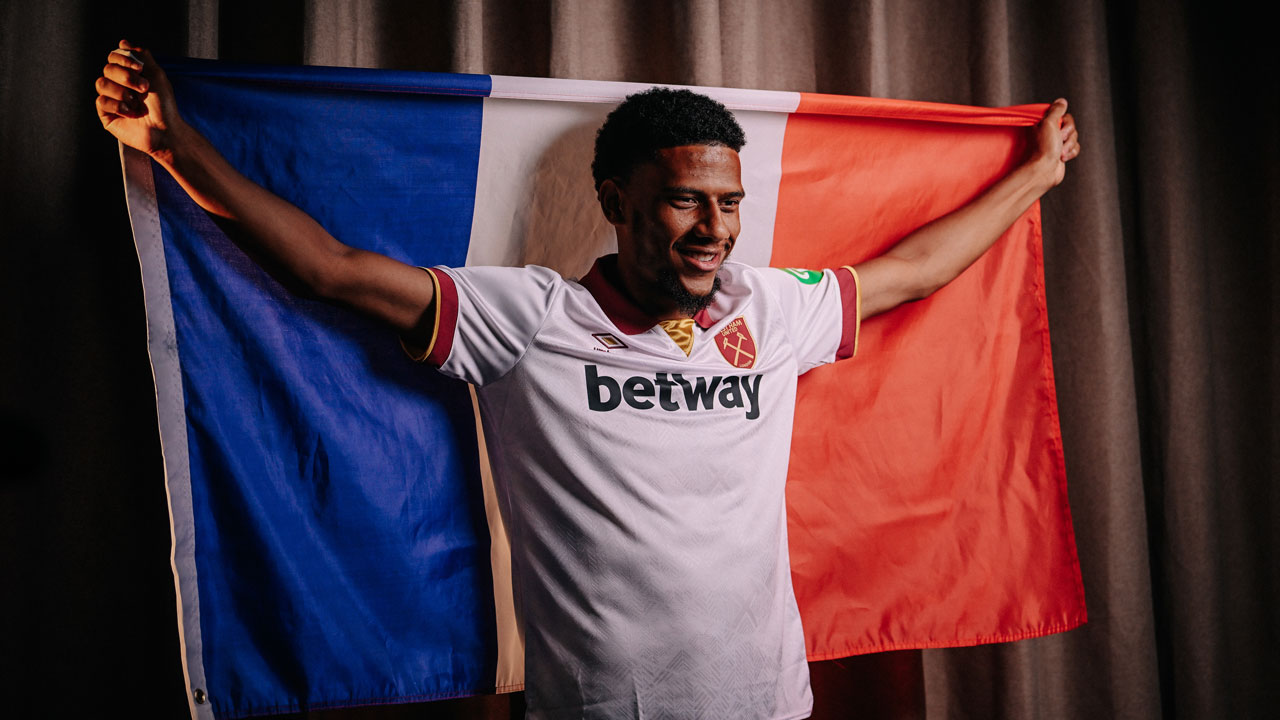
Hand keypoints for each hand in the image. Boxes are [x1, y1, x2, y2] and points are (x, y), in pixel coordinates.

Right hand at [95, 40, 181, 158]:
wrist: (165, 130)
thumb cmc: (164, 106)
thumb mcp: (156, 75)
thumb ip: (141, 56)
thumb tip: (123, 42)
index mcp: (129, 74)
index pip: (114, 56)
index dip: (123, 59)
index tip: (140, 68)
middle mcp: (118, 85)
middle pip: (107, 68)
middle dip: (127, 77)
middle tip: (144, 88)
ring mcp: (111, 99)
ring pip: (101, 83)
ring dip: (122, 93)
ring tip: (137, 104)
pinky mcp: (106, 114)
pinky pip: (101, 101)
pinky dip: (118, 106)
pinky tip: (131, 114)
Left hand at [1032, 98, 1080, 187]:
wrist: (1044, 170)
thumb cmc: (1044, 148)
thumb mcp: (1049, 123)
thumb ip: (1056, 110)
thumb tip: (1062, 101)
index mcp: (1044, 124)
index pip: (1062, 115)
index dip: (1065, 122)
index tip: (1059, 126)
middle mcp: (1049, 132)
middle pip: (1071, 126)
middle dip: (1068, 134)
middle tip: (1060, 139)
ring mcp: (1056, 143)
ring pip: (1074, 137)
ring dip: (1069, 145)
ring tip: (1060, 152)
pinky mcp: (1062, 152)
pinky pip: (1075, 148)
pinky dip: (1071, 152)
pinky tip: (1062, 158)